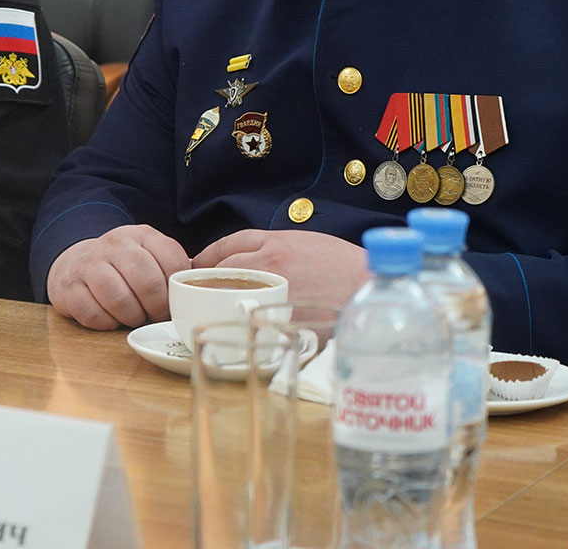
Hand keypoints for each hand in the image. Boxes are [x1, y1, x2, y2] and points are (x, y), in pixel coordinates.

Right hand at [47, 224, 190, 329]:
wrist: (75, 262)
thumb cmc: (123, 267)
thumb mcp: (150, 256)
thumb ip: (174, 269)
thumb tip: (203, 291)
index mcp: (142, 235)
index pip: (172, 262)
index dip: (176, 291)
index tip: (172, 303)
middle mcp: (115, 244)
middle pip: (147, 281)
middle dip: (156, 308)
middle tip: (154, 316)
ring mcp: (89, 263)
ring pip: (119, 299)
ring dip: (131, 317)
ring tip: (132, 317)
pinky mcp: (68, 286)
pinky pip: (93, 313)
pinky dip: (106, 323)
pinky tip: (110, 317)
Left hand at [193, 228, 366, 309]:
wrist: (369, 284)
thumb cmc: (342, 265)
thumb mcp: (306, 244)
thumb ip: (275, 250)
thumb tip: (250, 263)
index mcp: (276, 243)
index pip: (228, 244)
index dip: (209, 255)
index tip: (198, 264)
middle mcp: (270, 264)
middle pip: (223, 268)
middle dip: (207, 279)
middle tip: (199, 289)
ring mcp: (274, 290)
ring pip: (231, 292)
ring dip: (217, 298)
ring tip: (210, 307)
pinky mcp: (282, 315)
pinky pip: (250, 317)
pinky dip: (238, 320)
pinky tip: (234, 325)